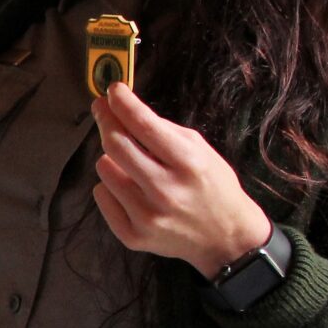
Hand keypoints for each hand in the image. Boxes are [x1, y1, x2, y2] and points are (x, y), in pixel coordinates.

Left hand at [89, 83, 272, 278]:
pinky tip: (129, 188)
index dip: (123, 103)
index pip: (144, 125)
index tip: (113, 90)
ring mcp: (148, 216)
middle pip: (115, 146)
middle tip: (103, 109)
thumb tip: (125, 108)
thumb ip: (164, 130)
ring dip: (112, 158)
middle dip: (106, 120)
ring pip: (104, 169)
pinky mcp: (134, 236)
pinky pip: (102, 196)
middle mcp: (166, 191)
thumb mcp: (200, 150)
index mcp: (188, 163)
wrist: (225, 237)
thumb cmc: (211, 185)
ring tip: (130, 162)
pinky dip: (110, 186)